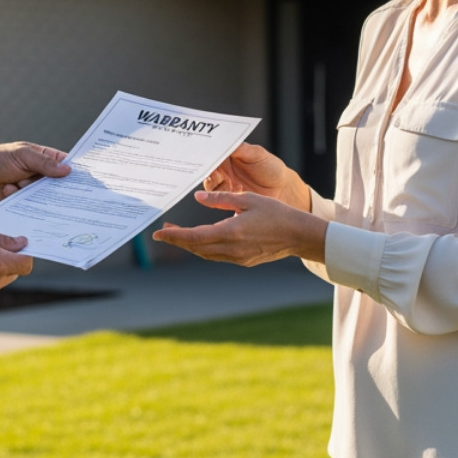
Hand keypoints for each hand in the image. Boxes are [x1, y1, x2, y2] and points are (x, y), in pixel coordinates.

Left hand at [0, 142, 70, 208]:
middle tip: (61, 189)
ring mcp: (34, 195)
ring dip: (34, 192)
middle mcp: (42, 179)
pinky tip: (9, 191)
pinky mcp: (24, 208)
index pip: (67, 166)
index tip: (88, 181)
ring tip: (19, 182)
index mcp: (45, 161)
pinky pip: (33, 211)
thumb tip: (68, 170)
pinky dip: (23, 202)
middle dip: (61, 190)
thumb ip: (44, 163)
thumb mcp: (22, 155)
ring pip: (48, 201)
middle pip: (61, 187)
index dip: (77, 173)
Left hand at [151, 190, 325, 266]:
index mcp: (231, 232)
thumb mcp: (247, 199)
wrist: (298, 235)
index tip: (159, 233)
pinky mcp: (243, 260)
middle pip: (196, 247)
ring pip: (205, 254)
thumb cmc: (276, 213)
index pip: (194, 237)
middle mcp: (232, 249)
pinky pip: (217, 256)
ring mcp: (237, 257)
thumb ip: (221, 199)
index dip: (174, 236)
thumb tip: (199, 197)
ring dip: (190, 245)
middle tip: (164, 231)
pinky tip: (201, 239)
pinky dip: (204, 248)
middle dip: (178, 240)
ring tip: (178, 234)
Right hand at [204, 144, 309, 209]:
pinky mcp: (228, 197)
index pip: (212, 152)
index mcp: (229, 154)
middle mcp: (224, 168)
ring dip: (211, 183)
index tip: (203, 155)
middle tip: (209, 170)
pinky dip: (217, 196)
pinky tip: (230, 192)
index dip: (206, 153)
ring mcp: (225, 183)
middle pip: (207, 168)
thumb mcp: (258, 154)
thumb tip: (225, 143)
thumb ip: (242, 149)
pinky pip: (215, 197)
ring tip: (223, 181)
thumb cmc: (272, 168)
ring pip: (209, 183)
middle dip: (205, 169)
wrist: (282, 190)